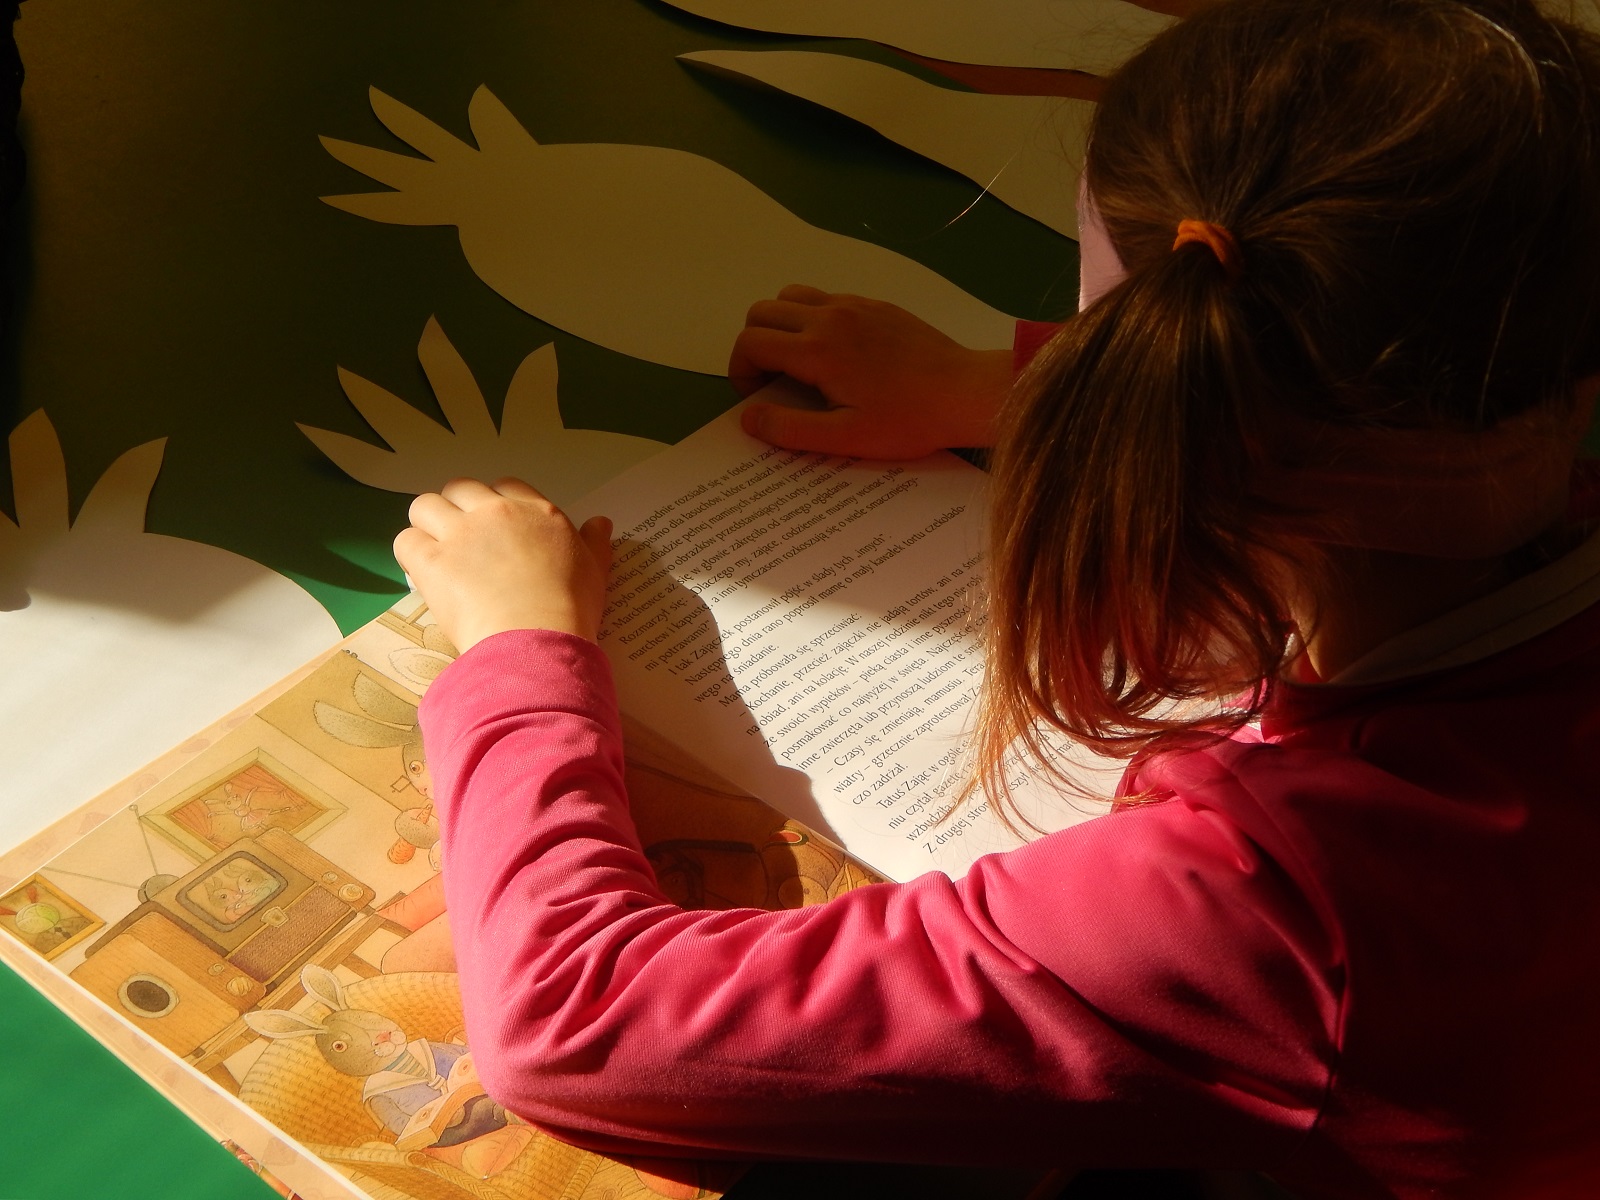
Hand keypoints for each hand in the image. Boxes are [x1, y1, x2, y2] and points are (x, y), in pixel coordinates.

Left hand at [393, 478, 612, 652]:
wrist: (537, 640)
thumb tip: (600, 521)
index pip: (506, 485)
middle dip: (457, 508)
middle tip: (462, 539)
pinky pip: (405, 540)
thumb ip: (595, 542)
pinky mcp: (431, 561)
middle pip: (460, 488)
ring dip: (426, 524)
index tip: (495, 528)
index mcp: (535, 511)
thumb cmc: (571, 609)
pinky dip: (410, 553)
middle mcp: (495, 512)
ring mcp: (460, 534)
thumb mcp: (595, 571)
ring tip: (435, 552)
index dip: (495, 504)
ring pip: (424, 505)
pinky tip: (421, 571)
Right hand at [728, 285, 1012, 458]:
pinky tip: (836, 353)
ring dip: (781, 325)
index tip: (759, 397)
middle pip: (762, 311)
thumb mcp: (845, 438)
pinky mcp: (875, 305)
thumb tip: (748, 417)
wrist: (964, 391)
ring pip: (791, 296)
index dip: (741, 371)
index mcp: (817, 349)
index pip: (750, 342)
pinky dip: (812, 318)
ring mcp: (854, 305)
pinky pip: (825, 297)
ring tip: (798, 363)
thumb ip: (790, 429)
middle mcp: (829, 316)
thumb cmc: (907, 421)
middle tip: (773, 381)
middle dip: (754, 346)